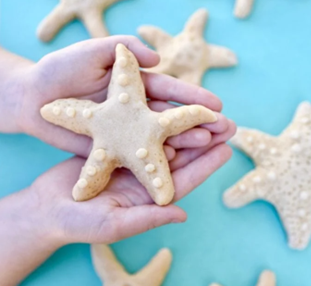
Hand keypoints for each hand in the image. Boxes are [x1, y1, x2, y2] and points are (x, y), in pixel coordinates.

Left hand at [16, 36, 224, 157]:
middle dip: (200, 123)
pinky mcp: (114, 148)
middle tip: (227, 131)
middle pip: (172, 117)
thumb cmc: (58, 71)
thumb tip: (156, 58)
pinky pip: (140, 153)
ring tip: (211, 146)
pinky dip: (159, 156)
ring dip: (187, 141)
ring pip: (161, 137)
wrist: (33, 100)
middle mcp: (135, 110)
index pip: (170, 92)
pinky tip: (178, 159)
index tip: (217, 107)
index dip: (193, 98)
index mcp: (134, 87)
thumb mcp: (91, 52)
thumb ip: (123, 50)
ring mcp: (126, 130)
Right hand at [30, 120, 234, 244]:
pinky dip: (153, 120)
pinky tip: (167, 105)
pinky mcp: (114, 149)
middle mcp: (144, 180)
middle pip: (180, 159)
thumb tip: (182, 214)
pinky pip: (139, 132)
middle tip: (226, 123)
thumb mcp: (113, 225)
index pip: (183, 181)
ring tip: (204, 110)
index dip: (205, 166)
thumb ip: (147, 219)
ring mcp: (130, 164)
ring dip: (183, 127)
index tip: (226, 149)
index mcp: (148, 199)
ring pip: (163, 142)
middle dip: (203, 141)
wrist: (46, 209)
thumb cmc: (77, 224)